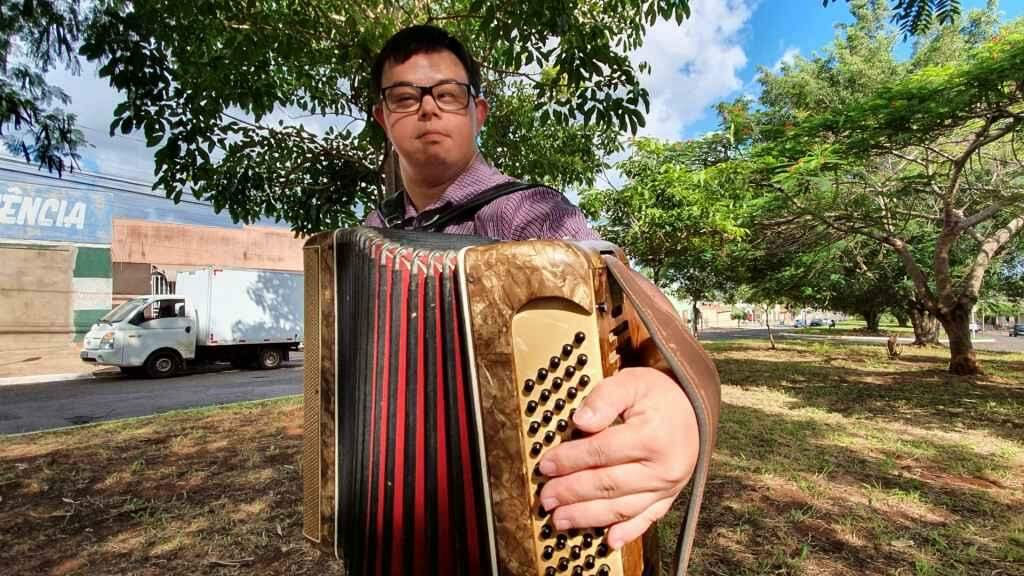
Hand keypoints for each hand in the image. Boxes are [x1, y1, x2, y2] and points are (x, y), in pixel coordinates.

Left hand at [536, 366, 697, 549]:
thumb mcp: (632, 382)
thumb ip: (605, 398)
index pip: (602, 452)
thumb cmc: (658, 395)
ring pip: (623, 507)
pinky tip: (609, 541)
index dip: (570, 460)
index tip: (546, 465)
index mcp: (651, 436)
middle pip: (608, 484)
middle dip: (572, 493)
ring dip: (588, 517)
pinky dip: (628, 532)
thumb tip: (581, 421)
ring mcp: (667, 486)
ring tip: (561, 520)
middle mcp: (662, 467)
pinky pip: (648, 518)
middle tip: (546, 498)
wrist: (693, 409)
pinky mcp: (669, 497)